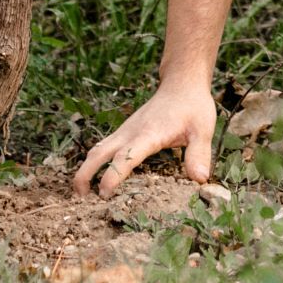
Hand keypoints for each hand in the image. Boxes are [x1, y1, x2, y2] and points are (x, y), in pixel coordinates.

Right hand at [73, 80, 218, 194]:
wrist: (182, 83)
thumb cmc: (193, 106)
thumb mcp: (202, 130)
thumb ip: (199, 154)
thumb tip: (199, 179)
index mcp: (149, 134)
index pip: (125, 157)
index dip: (113, 175)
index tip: (103, 193)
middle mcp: (131, 132)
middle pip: (99, 153)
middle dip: (85, 175)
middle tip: (79, 198)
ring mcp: (125, 130)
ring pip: (97, 149)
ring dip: (86, 168)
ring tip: (81, 193)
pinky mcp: (125, 131)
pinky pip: (104, 146)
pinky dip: (95, 161)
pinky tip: (95, 175)